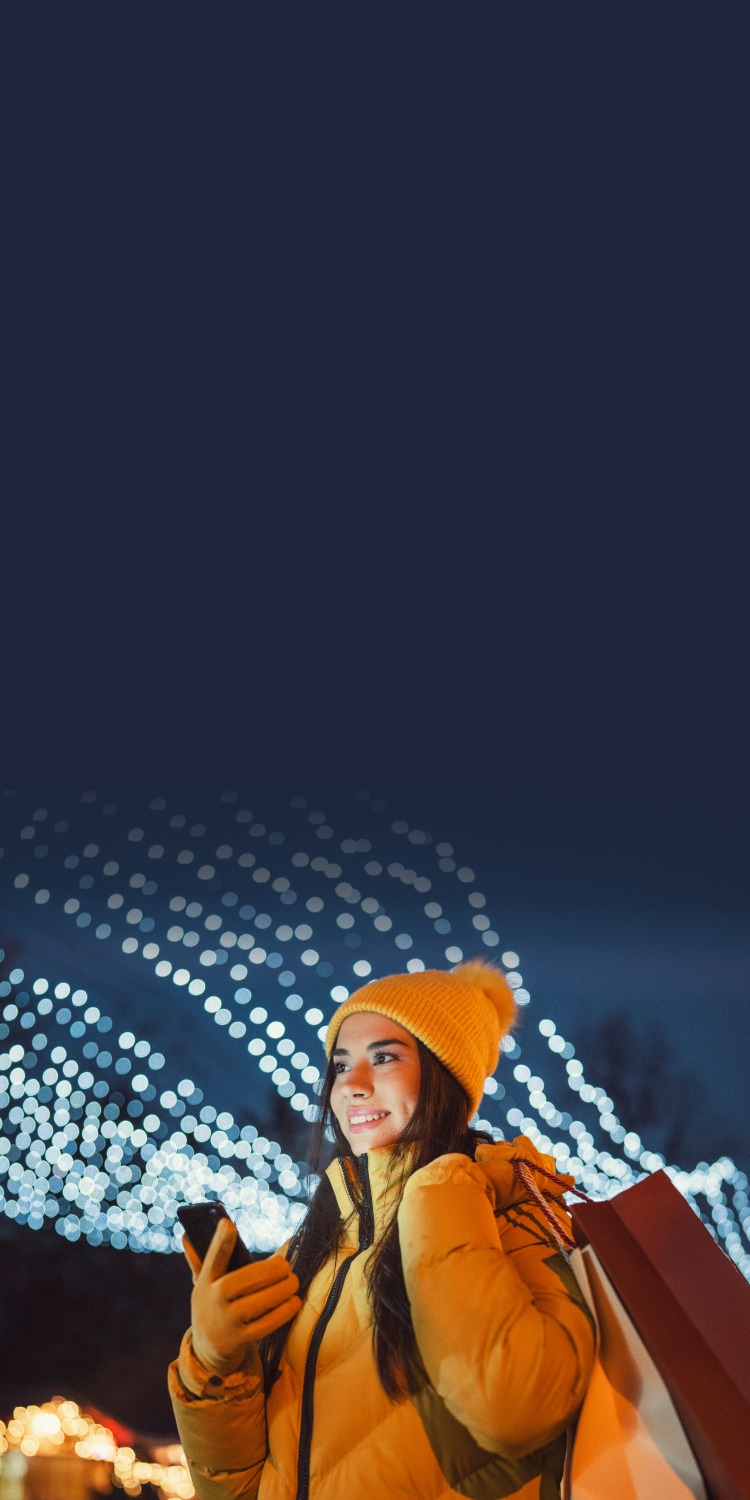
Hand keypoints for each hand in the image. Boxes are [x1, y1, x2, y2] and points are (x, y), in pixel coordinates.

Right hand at [183, 1218, 301, 1376]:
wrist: (206, 1352)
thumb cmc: (213, 1306)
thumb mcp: (203, 1284)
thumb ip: (203, 1259)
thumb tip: (194, 1232)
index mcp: (205, 1282)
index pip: (212, 1258)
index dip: (221, 1242)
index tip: (229, 1224)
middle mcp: (212, 1301)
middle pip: (243, 1280)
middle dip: (269, 1270)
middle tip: (286, 1265)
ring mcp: (226, 1322)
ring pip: (258, 1302)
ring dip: (281, 1290)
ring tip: (294, 1281)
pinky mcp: (239, 1340)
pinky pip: (266, 1324)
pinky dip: (283, 1312)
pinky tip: (294, 1302)